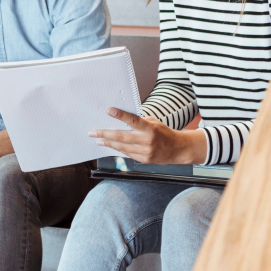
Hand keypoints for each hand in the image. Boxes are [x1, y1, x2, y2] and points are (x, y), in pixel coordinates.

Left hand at [89, 107, 206, 164]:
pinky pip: (127, 153)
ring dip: (108, 143)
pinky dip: (117, 149)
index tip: (109, 110)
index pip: (133, 120)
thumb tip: (121, 120)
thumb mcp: (154, 122)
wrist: (178, 150)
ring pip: (122, 147)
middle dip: (105, 134)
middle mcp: (147, 141)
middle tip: (92, 132)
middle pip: (122, 137)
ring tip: (97, 139)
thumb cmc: (164, 133)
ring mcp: (145, 152)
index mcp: (150, 128)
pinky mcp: (144, 160)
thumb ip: (139, 122)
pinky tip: (110, 145)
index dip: (121, 115)